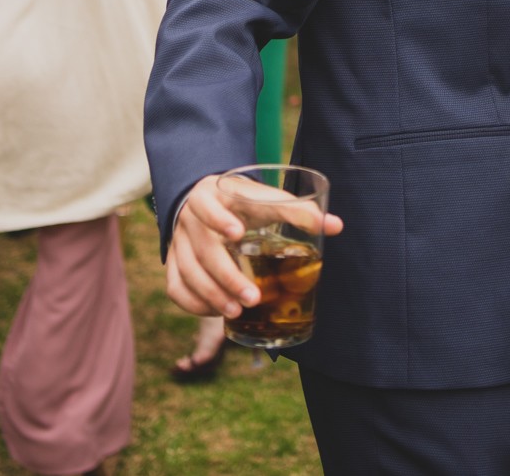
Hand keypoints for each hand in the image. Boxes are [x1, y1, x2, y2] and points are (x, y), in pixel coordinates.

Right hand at [164, 173, 344, 318]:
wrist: (207, 202)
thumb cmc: (242, 202)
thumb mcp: (263, 198)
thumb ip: (296, 210)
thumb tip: (335, 226)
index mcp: (210, 196)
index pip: (207, 206)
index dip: (218, 219)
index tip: (237, 233)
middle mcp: (189, 220)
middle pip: (202, 250)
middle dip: (227, 277)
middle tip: (253, 297)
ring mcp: (178, 243)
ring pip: (188, 273)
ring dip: (211, 296)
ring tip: (237, 311)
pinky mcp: (174, 263)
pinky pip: (176, 288)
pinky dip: (194, 304)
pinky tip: (217, 313)